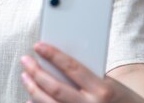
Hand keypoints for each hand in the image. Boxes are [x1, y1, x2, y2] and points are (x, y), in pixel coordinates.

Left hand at [21, 42, 143, 102]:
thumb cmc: (118, 98)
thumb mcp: (108, 82)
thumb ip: (85, 74)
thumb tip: (55, 61)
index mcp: (103, 90)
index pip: (72, 68)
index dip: (53, 55)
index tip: (38, 45)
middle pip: (55, 88)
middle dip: (36, 72)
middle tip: (25, 60)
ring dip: (33, 89)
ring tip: (25, 76)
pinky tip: (30, 98)